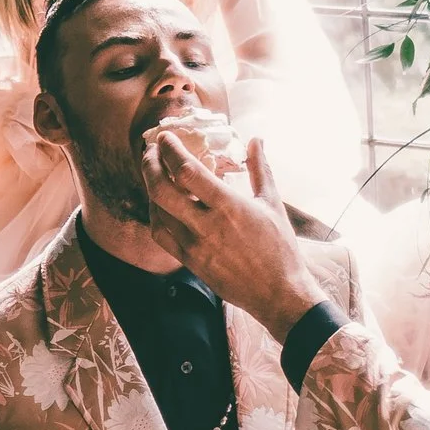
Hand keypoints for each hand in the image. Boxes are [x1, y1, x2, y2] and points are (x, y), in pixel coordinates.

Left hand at [142, 133, 328, 339]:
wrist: (277, 293)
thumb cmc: (280, 248)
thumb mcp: (273, 203)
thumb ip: (260, 168)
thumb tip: (256, 139)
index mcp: (229, 207)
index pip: (187, 171)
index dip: (170, 150)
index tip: (165, 137)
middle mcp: (206, 226)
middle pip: (161, 189)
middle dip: (150, 164)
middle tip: (152, 151)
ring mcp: (194, 246)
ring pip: (156, 211)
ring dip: (150, 188)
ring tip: (155, 173)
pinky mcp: (189, 262)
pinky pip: (160, 234)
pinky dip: (155, 214)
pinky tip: (161, 204)